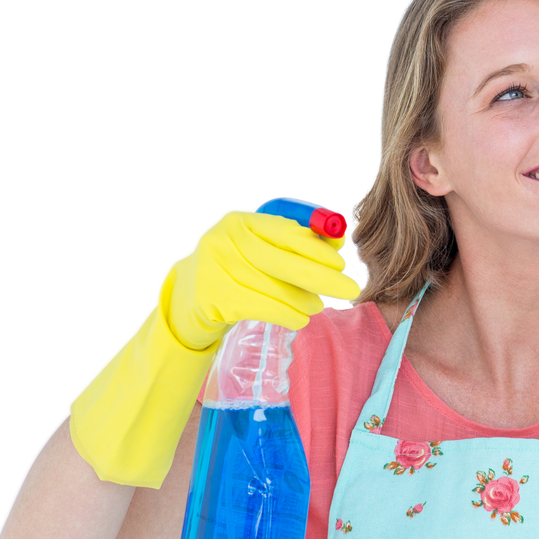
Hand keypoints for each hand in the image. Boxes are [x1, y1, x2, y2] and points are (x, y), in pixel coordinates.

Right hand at [165, 208, 361, 350]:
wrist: (188, 296)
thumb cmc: (236, 267)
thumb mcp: (260, 247)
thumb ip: (295, 242)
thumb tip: (337, 242)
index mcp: (241, 220)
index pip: (286, 232)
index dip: (318, 249)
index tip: (342, 263)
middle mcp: (224, 239)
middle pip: (283, 261)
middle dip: (322, 277)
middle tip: (351, 290)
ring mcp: (215, 268)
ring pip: (274, 288)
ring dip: (304, 300)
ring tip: (318, 306)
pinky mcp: (213, 297)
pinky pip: (262, 307)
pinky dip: (287, 314)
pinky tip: (300, 318)